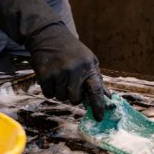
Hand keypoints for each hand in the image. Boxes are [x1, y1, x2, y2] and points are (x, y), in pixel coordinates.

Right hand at [0, 0, 109, 118]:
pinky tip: (51, 77)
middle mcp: (75, 70)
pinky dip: (49, 89)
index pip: (96, 90)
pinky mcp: (45, 75)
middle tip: (70, 85)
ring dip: (60, 92)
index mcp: (88, 66)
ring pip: (61, 97)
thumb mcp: (89, 60)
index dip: (98, 106)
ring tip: (60, 77)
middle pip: (75, 99)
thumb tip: (108, 98)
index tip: (99, 118)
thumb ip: (97, 79)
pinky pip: (48, 94)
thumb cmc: (72, 51)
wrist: (49, 35)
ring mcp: (59, 73)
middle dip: (73, 96)